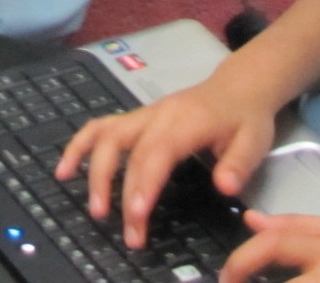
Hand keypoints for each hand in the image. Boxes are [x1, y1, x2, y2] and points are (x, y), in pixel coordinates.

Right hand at [55, 81, 277, 249]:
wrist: (238, 87)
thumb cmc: (245, 117)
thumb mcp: (255, 139)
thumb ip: (239, 163)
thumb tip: (224, 186)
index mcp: (186, 121)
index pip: (157, 153)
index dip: (143, 183)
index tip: (135, 215)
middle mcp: (158, 116)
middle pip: (128, 151)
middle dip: (122, 193)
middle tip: (128, 233)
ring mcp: (143, 115)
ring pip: (106, 136)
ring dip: (93, 170)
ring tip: (93, 208)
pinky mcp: (136, 119)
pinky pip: (101, 127)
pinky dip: (79, 146)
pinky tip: (65, 169)